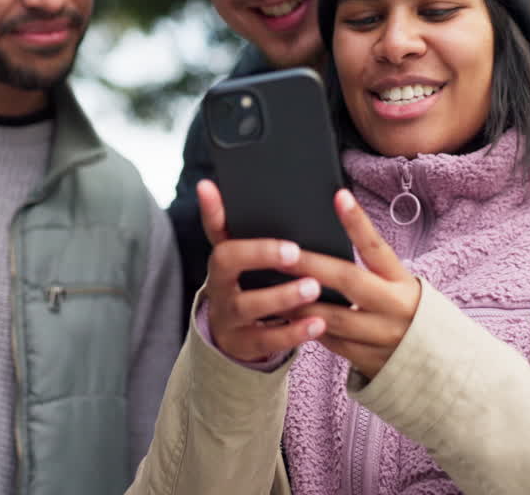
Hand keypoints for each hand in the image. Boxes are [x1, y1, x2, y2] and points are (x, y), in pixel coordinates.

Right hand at [198, 180, 325, 362]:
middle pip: (226, 262)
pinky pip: (267, 340)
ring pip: (248, 305)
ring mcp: (228, 316)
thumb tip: (257, 192)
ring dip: (281, 296)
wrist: (236, 338)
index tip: (210, 185)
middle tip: (294, 251)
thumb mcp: (249, 262)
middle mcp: (219, 283)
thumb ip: (256, 231)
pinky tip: (319, 323)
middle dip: (259, 253)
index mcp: (223, 259)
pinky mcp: (243, 344)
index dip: (211, 209)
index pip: (214, 228)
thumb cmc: (252, 287)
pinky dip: (294, 332)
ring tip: (313, 287)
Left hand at [287, 190, 420, 379]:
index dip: (358, 222)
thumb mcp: (398, 283)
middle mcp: (393, 306)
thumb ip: (370, 266)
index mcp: (400, 281)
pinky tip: (283, 319)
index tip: (339, 196)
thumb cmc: (407, 310)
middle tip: (281, 252)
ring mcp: (382, 336)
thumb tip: (330, 235)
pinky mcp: (368, 360)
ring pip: (333, 319)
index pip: (377, 247)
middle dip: (311, 266)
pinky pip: (331, 344)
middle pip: (349, 281)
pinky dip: (306, 330)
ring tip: (268, 290)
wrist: (438, 361)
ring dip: (298, 304)